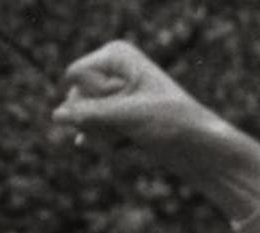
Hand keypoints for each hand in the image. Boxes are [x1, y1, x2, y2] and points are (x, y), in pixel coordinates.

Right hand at [53, 42, 259, 217]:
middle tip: (134, 124)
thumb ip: (89, 114)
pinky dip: (106, 143)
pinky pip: (93, 133)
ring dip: (104, 134)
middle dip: (98, 119)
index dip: (95, 96)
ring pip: (82, 119)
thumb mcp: (129, 117)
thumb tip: (55, 116)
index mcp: (117, 55)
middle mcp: (113, 71)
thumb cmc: (174, 124)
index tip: (130, 101)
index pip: (76, 76)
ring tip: (133, 137)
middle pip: (75, 98)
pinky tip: (125, 146)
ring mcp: (113, 95)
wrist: (203, 150)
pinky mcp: (118, 118)